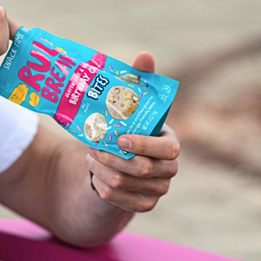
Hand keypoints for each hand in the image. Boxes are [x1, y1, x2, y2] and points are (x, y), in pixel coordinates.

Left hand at [85, 52, 180, 212]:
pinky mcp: (143, 205)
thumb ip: (139, 81)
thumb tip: (145, 55)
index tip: (119, 138)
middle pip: (143, 169)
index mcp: (170, 144)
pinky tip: (94, 173)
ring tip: (91, 156)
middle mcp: (169, 169)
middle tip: (94, 146)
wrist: (111, 162)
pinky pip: (118, 199)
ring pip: (125, 183)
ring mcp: (158, 189)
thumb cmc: (123, 128)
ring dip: (102, 168)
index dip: (143, 145)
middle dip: (113, 156)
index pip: (168, 150)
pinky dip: (101, 185)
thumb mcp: (129, 106)